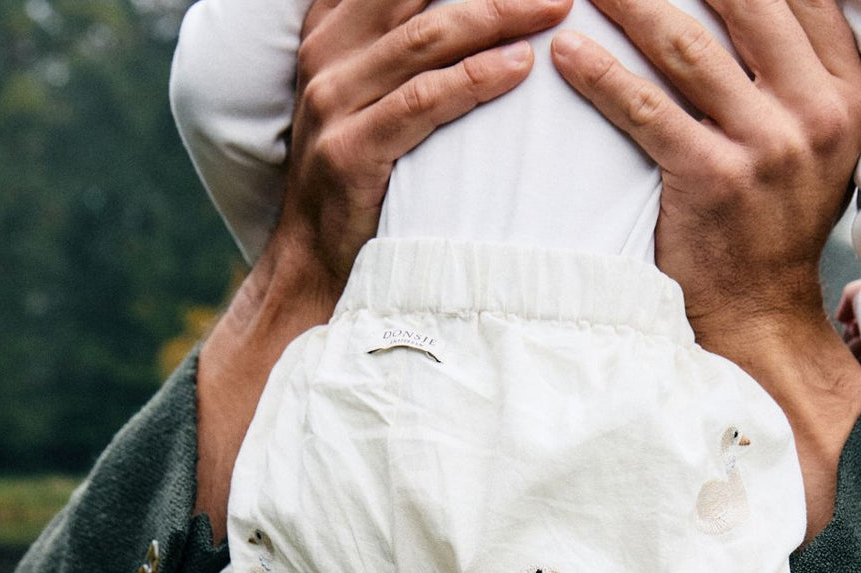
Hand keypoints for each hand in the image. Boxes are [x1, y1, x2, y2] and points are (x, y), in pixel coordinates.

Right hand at [277, 0, 570, 297]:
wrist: (309, 259)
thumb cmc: (352, 178)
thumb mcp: (358, 97)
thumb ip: (388, 49)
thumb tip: (457, 21)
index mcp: (328, 33)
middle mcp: (326, 57)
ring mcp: (333, 103)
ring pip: (427, 38)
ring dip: (498, 16)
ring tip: (552, 10)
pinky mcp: (350, 151)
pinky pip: (424, 101)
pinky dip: (476, 78)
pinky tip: (519, 66)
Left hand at [551, 0, 860, 539]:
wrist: (761, 314)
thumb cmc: (777, 225)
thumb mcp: (819, 144)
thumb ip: (805, 75)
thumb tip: (762, 9)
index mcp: (848, 93)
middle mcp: (815, 113)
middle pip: (746, 1)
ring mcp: (765, 146)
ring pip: (687, 46)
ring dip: (630, 2)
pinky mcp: (711, 179)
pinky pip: (645, 109)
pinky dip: (601, 75)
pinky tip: (566, 54)